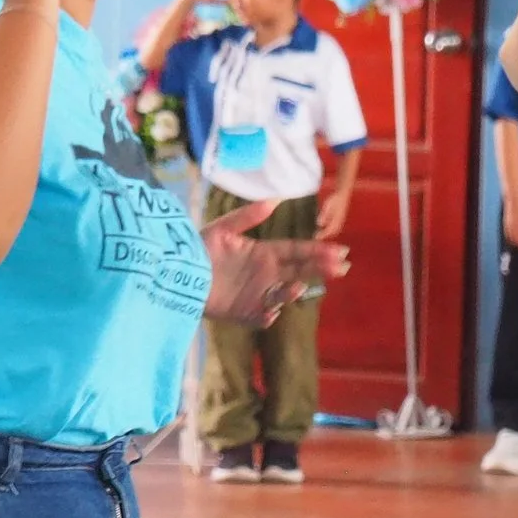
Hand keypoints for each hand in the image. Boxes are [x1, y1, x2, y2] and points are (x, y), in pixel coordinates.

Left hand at [201, 200, 350, 325]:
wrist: (176, 273)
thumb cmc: (199, 249)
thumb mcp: (222, 228)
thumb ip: (247, 216)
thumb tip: (275, 200)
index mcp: (263, 253)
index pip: (296, 252)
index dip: (317, 251)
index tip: (339, 250)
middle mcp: (265, 275)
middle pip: (298, 271)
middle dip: (320, 270)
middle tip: (340, 268)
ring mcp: (256, 295)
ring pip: (282, 295)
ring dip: (291, 292)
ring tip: (295, 287)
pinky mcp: (242, 313)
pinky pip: (260, 317)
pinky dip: (267, 315)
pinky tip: (271, 311)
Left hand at [316, 189, 350, 239]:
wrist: (343, 194)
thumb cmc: (335, 199)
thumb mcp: (328, 206)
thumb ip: (324, 215)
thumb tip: (319, 224)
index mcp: (337, 219)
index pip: (330, 230)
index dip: (323, 235)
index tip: (316, 237)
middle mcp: (340, 221)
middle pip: (333, 232)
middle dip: (325, 236)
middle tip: (317, 238)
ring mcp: (341, 219)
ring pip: (335, 230)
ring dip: (328, 233)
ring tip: (320, 235)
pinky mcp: (340, 218)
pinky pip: (336, 226)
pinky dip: (330, 230)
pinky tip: (324, 228)